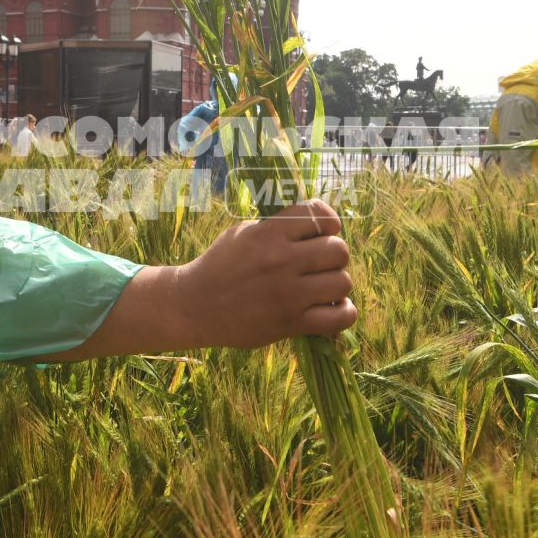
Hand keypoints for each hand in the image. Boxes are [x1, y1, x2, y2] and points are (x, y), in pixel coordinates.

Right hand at [174, 199, 355, 345]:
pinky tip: (329, 308)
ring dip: (336, 284)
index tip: (321, 233)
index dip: (328, 222)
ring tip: (321, 288)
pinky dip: (342, 313)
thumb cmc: (220, 264)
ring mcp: (289, 294)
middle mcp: (282, 261)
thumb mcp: (242, 232)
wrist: (194, 306)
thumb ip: (278, 226)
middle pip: (339, 250)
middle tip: (318, 264)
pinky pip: (340, 318)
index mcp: (270, 233)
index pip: (321, 214)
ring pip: (343, 282)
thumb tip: (315, 222)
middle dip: (333, 256)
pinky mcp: (291, 323)